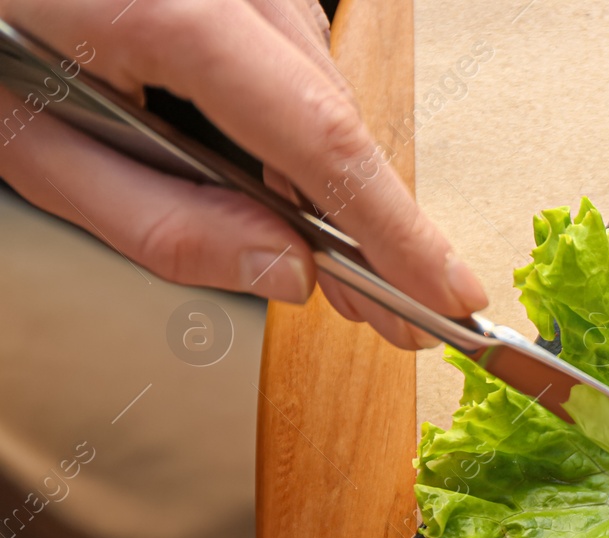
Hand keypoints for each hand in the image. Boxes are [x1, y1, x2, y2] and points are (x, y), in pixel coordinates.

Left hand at [0, 0, 486, 347]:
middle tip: (390, 316)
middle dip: (366, 227)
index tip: (447, 296)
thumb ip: (159, 224)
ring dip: (321, 177)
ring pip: (321, 93)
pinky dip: (292, 129)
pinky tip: (270, 179)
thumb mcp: (29, 146)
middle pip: (333, 118)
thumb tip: (286, 273)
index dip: (396, 229)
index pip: (321, 139)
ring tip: (323, 257)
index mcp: (172, 14)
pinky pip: (298, 63)